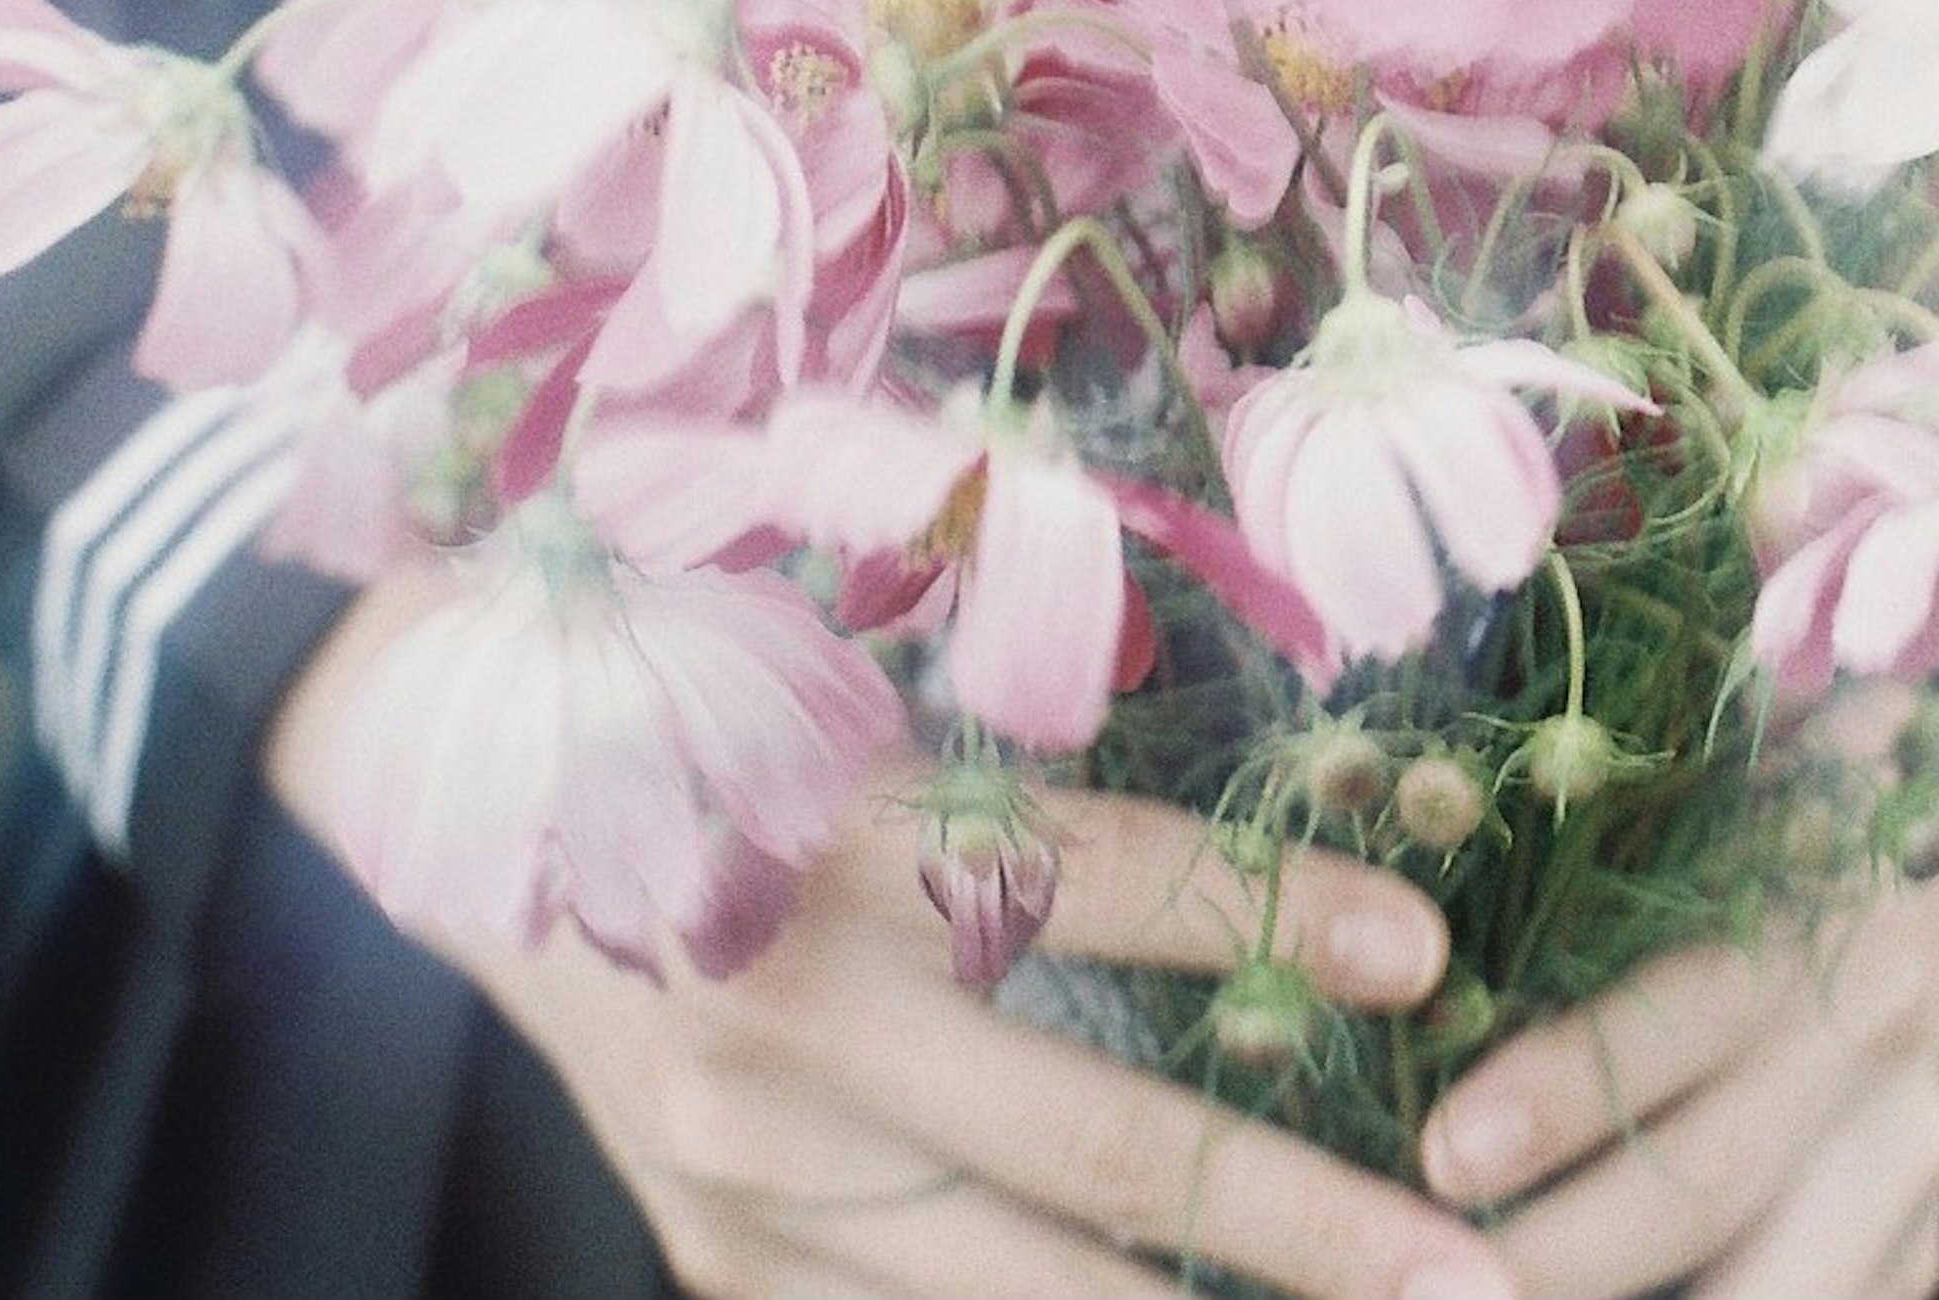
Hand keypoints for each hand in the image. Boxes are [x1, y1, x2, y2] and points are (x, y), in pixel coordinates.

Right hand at [267, 577, 1521, 1299]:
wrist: (461, 803)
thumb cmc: (717, 711)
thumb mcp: (885, 698)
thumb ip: (1082, 779)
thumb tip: (1362, 808)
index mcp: (845, 841)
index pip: (1106, 886)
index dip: (1274, 920)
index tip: (1435, 961)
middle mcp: (798, 1027)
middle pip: (1102, 1153)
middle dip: (1309, 1233)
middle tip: (1477, 1287)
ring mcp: (753, 1179)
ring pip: (1028, 1295)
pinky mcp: (723, 1266)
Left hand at [1413, 816, 1938, 1299]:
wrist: (1917, 933)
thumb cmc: (1733, 880)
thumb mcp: (1677, 843)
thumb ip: (1575, 890)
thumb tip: (1396, 929)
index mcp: (1792, 924)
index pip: (1682, 1013)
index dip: (1561, 1095)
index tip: (1440, 1154)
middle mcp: (1862, 1042)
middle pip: (1714, 1180)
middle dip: (1568, 1250)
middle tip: (1440, 1281)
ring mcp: (1903, 1156)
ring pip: (1780, 1284)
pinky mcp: (1915, 1246)